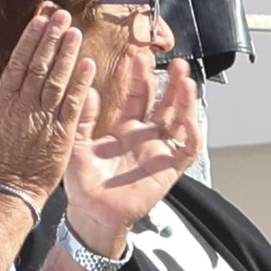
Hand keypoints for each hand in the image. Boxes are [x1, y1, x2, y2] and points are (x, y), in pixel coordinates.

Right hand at [0, 5, 97, 206]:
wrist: (8, 188)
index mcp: (5, 100)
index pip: (19, 62)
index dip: (32, 39)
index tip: (41, 20)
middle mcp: (24, 105)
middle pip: (40, 65)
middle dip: (52, 38)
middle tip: (63, 16)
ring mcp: (43, 118)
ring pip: (57, 80)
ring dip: (67, 54)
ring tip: (75, 32)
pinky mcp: (61, 132)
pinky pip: (73, 104)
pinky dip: (81, 84)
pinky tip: (88, 65)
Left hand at [63, 57, 203, 257]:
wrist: (92, 212)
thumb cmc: (83, 183)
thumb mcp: (77, 143)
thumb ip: (83, 116)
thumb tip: (88, 88)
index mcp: (125, 129)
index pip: (138, 96)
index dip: (141, 78)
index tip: (141, 58)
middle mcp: (145, 137)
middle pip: (164, 104)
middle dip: (171, 83)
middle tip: (176, 63)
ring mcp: (159, 152)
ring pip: (179, 121)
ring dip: (185, 102)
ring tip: (187, 82)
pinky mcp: (170, 169)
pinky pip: (187, 150)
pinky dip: (192, 136)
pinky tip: (189, 121)